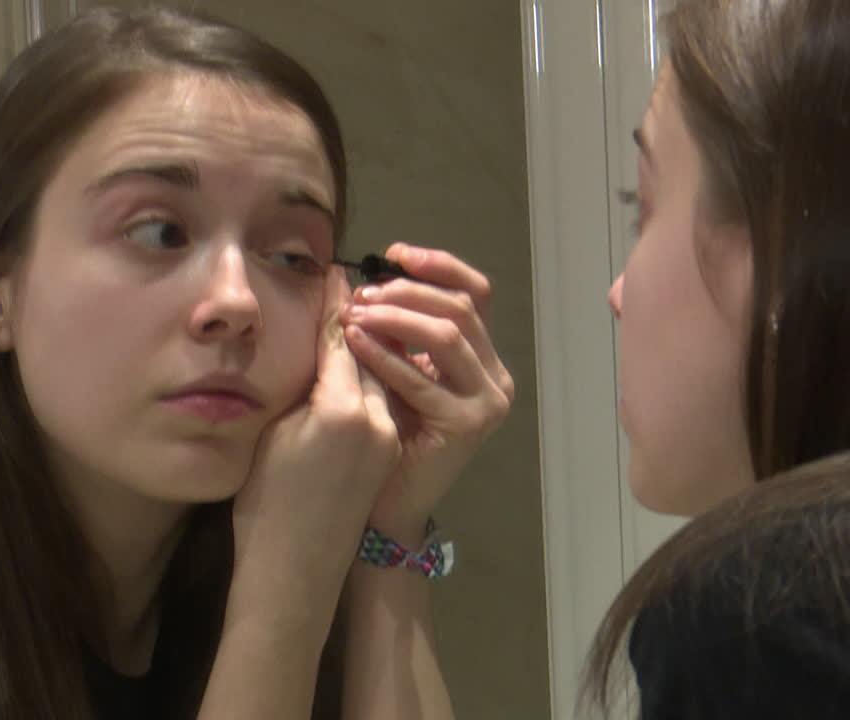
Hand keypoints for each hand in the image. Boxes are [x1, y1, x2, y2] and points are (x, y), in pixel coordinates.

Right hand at [230, 268, 400, 617]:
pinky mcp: (389, 452)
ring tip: (358, 318)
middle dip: (362, 317)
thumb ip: (303, 384)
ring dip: (373, 345)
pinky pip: (385, 399)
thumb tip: (319, 346)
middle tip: (352, 287)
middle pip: (372, 349)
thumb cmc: (265, 504)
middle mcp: (374, 419)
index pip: (342, 338)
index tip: (335, 272)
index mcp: (340, 409)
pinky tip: (360, 364)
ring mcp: (387, 437)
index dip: (336, 303)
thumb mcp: (273, 432)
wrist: (294, 569)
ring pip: (383, 372)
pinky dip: (375, 376)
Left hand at [343, 243, 513, 542]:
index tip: (392, 253)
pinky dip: (386, 355)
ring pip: (447, 334)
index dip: (437, 265)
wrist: (386, 502)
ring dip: (396, 317)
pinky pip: (423, 378)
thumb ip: (395, 330)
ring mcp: (488, 401)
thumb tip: (365, 278)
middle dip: (408, 290)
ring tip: (354, 313)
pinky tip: (354, 342)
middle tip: (362, 291)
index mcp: (482, 358)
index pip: (475, 292)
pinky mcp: (468, 424)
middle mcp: (495, 376)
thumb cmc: (386, 435)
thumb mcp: (394, 369)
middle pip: (461, 307)